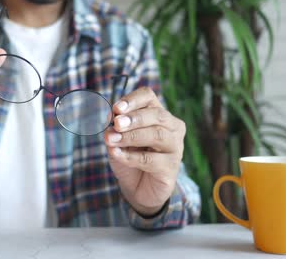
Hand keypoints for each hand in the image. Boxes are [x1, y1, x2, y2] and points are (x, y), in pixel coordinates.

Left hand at [104, 87, 185, 215]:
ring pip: (157, 135)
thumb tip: (110, 119)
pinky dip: (131, 156)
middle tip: (116, 124)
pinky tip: (117, 154)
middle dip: (134, 118)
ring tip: (112, 140)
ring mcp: (175, 147)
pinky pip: (151, 160)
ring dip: (132, 136)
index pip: (148, 97)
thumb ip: (114, 129)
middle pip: (157, 115)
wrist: (138, 187)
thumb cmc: (130, 156)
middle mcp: (172, 127)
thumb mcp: (117, 139)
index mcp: (157, 114)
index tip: (116, 108)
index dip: (132, 100)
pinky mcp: (171, 168)